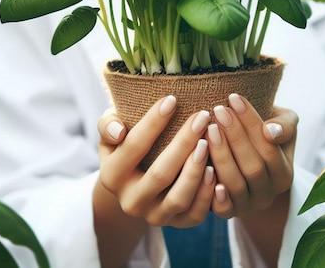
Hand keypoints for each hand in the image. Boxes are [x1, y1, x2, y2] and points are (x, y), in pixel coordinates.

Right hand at [97, 96, 215, 226]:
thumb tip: (118, 131)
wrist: (136, 179)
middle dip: (183, 143)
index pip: (133, 147)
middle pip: (160, 174)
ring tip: (209, 142)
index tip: (172, 99)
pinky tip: (217, 169)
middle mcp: (131, 201)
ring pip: (179, 198)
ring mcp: (154, 216)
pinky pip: (195, 214)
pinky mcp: (176, 224)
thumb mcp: (110, 131)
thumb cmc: (126, 142)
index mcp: (111, 176)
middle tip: (202, 116)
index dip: (153, 122)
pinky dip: (208, 194)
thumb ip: (107, 125)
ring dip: (197, 169)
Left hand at [205, 94, 296, 217]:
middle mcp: (268, 194)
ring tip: (208, 128)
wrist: (246, 158)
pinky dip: (214, 193)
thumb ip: (284, 125)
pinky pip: (222, 208)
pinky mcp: (227, 213)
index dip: (251, 122)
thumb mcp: (282, 124)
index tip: (234, 98)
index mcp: (284, 173)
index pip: (270, 147)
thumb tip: (270, 132)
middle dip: (234, 136)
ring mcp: (248, 206)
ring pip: (235, 185)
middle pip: (253, 167)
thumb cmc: (263, 133)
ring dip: (221, 155)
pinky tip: (205, 169)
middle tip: (217, 110)